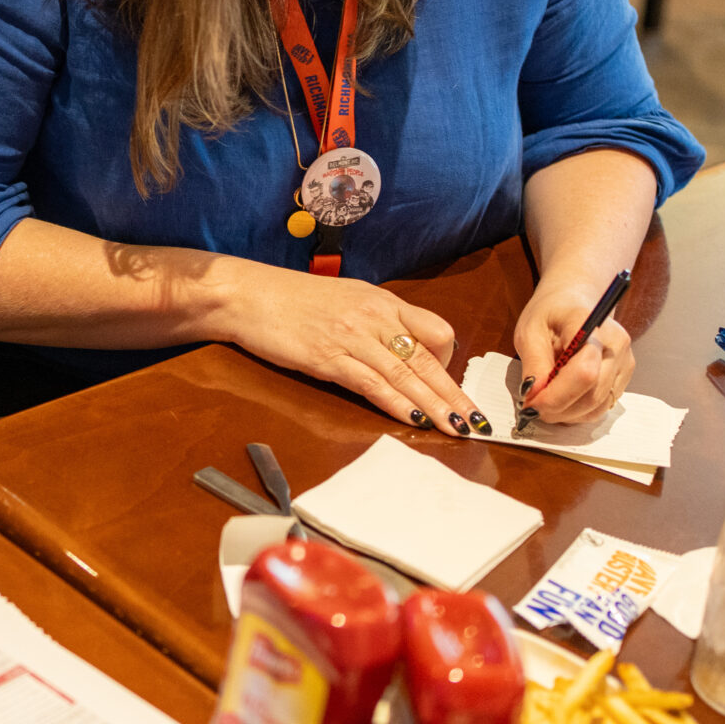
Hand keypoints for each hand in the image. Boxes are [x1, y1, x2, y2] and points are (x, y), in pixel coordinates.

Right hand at [218, 262, 479, 433]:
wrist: (249, 295)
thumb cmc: (293, 299)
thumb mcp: (346, 299)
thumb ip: (376, 321)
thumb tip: (400, 347)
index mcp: (382, 302)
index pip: (434, 329)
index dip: (449, 361)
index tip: (451, 386)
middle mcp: (374, 317)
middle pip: (426, 358)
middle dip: (453, 393)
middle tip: (475, 420)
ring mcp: (352, 338)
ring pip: (405, 375)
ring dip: (434, 406)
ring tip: (456, 428)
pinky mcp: (328, 359)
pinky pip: (372, 385)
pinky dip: (396, 405)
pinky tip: (413, 420)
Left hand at [512, 282, 632, 426]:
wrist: (576, 299)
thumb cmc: (551, 313)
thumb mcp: (529, 331)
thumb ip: (533, 364)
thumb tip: (534, 396)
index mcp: (591, 325)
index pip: (584, 373)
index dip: (556, 396)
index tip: (531, 403)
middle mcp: (616, 344)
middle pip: (593, 394)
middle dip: (559, 409)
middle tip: (533, 408)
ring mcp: (625, 360)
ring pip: (599, 405)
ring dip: (568, 414)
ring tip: (545, 403)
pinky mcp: (624, 375)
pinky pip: (603, 404)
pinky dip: (580, 410)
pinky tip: (562, 400)